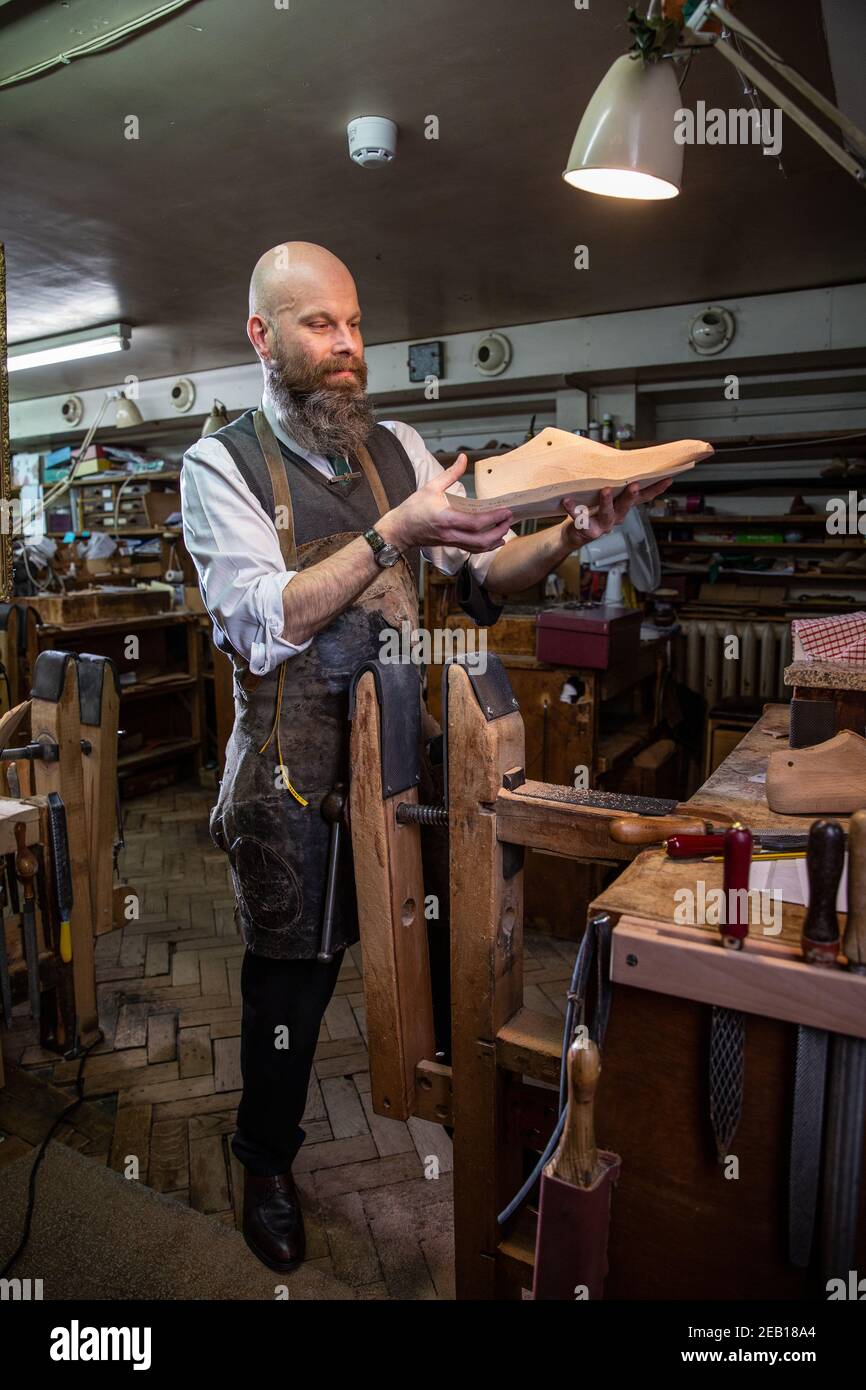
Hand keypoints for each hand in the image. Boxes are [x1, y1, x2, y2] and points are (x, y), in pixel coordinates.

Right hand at [378, 453, 513, 553]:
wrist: (400, 530)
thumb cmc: (413, 508)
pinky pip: (472, 549)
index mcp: (446, 518)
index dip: (493, 518)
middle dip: (499, 530)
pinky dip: (486, 546)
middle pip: (481, 539)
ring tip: (505, 528)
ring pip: (478, 547)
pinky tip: (494, 539)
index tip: (505, 511)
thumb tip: (464, 458)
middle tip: (509, 519)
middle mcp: (450, 533)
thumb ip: (450, 473)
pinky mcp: (451, 545)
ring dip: (494, 540)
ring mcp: (451, 541)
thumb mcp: (431, 486)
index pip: (475, 523)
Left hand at [560, 475, 672, 546]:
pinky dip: (574, 509)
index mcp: (623, 507)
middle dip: (631, 495)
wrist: (574, 533)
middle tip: (634, 484)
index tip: (668, 478)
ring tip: (605, 491)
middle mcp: (617, 517)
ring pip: (607, 513)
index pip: (643, 497)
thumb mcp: (606, 497)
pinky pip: (580, 518)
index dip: (656, 489)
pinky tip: (568, 500)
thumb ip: (613, 483)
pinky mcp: (588, 530)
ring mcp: (603, 525)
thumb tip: (616, 458)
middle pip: (627, 505)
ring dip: (607, 502)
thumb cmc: (591, 510)